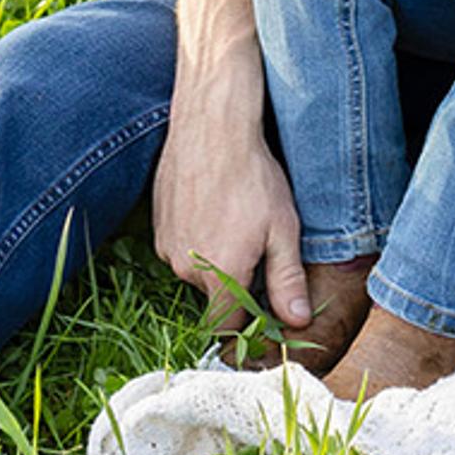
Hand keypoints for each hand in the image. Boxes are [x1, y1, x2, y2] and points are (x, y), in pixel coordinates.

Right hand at [148, 48, 311, 323]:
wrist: (211, 130)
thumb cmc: (253, 178)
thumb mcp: (282, 230)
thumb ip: (287, 281)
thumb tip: (297, 322)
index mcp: (221, 275)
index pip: (229, 325)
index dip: (250, 320)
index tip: (265, 303)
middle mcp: (187, 269)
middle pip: (216, 296)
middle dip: (237, 280)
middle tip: (258, 244)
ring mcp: (168, 248)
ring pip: (198, 271)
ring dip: (217, 258)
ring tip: (236, 220)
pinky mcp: (157, 228)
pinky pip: (182, 248)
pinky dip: (198, 238)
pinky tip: (215, 209)